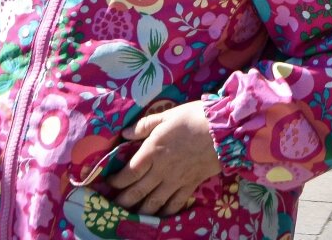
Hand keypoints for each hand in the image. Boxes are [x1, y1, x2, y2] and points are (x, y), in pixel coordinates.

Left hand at [105, 103, 222, 216]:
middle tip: (113, 206)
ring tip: (131, 214)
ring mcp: (176, 181)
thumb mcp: (167, 115)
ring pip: (154, 202)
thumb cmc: (193, 118)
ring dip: (140, 209)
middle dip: (123, 200)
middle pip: (137, 191)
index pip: (129, 172)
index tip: (109, 184)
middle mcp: (161, 170)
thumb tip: (125, 133)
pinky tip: (159, 215)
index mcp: (152, 151)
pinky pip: (175, 204)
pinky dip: (165, 212)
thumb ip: (145, 125)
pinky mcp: (190, 186)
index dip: (117, 181)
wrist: (223, 131)